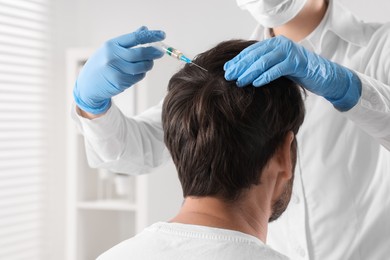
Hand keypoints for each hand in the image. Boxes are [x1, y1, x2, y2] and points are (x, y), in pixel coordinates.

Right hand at [73, 26, 164, 113]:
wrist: (89, 85)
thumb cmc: (101, 64)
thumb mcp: (110, 49)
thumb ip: (128, 41)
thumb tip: (144, 29)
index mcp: (111, 45)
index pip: (135, 37)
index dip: (151, 36)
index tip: (162, 35)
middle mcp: (113, 56)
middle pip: (140, 53)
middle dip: (153, 52)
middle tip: (160, 52)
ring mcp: (116, 70)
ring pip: (141, 67)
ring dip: (148, 65)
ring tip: (148, 63)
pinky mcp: (120, 82)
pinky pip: (138, 77)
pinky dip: (141, 74)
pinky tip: (136, 73)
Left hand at [224, 36, 361, 110]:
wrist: (325, 76)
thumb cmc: (300, 73)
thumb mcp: (279, 67)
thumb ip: (264, 65)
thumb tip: (242, 72)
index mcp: (274, 43)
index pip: (252, 51)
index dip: (238, 60)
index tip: (227, 69)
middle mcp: (281, 44)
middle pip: (255, 55)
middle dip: (240, 66)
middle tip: (229, 76)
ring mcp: (289, 52)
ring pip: (264, 61)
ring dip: (250, 72)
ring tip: (239, 81)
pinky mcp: (297, 63)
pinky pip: (277, 69)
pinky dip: (265, 76)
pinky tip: (256, 83)